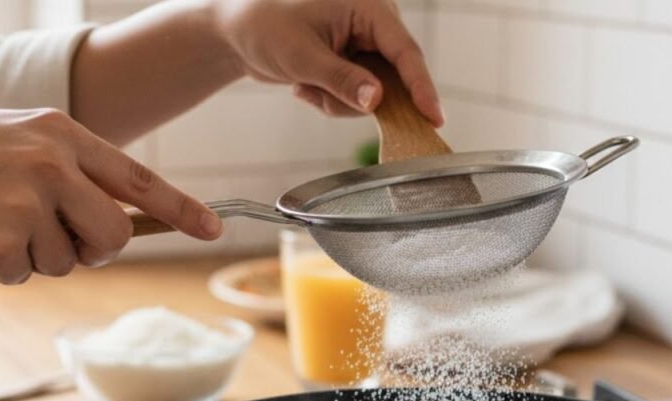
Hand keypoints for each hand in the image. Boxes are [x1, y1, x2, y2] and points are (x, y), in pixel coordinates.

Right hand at [0, 109, 221, 283]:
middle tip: (51, 235)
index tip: (213, 229)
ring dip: (35, 256)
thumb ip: (69, 171)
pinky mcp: (3, 243)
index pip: (137, 178)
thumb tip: (118, 217)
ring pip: (69, 262)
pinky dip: (0, 268)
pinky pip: (25, 275)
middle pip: (113, 235)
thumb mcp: (14, 141)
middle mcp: (52, 164)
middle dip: (93, 248)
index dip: (181, 208)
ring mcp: (29, 203)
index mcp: (60, 133)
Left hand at [214, 0, 442, 124]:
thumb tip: (377, 101)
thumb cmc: (264, 27)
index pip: (405, 51)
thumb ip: (342, 80)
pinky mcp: (356, 62)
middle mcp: (374, 23)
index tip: (433, 117)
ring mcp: (366, 44)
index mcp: (368, 7)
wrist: (238, 32)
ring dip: (338, 101)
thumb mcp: (302, 57)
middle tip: (316, 91)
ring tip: (305, 84)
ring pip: (374, 94)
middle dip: (353, 97)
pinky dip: (333, 101)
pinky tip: (307, 86)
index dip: (422, 87)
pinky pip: (359, 97)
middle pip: (393, 78)